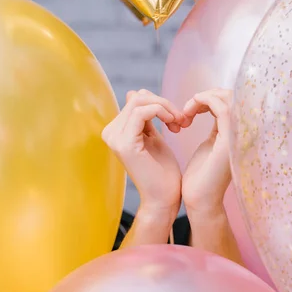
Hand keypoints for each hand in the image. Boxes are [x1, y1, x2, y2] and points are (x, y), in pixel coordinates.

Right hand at [102, 89, 183, 223]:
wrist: (164, 199)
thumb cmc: (162, 172)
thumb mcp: (152, 137)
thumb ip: (144, 117)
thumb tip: (133, 93)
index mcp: (115, 131)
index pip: (136, 99)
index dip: (160, 103)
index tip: (177, 119)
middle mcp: (110, 133)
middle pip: (138, 97)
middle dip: (164, 104)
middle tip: (181, 120)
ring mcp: (115, 138)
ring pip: (140, 101)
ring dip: (166, 108)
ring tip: (179, 123)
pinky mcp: (125, 143)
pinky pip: (143, 112)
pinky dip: (163, 112)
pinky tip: (174, 125)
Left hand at [181, 89, 232, 215]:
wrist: (199, 199)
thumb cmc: (201, 176)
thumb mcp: (210, 144)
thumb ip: (215, 126)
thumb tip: (209, 107)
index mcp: (241, 131)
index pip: (233, 100)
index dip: (210, 97)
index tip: (189, 111)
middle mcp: (244, 131)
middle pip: (233, 95)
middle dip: (207, 95)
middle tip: (187, 110)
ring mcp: (239, 135)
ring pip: (228, 97)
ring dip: (203, 98)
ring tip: (186, 113)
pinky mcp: (229, 140)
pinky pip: (221, 108)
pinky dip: (203, 102)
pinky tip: (188, 112)